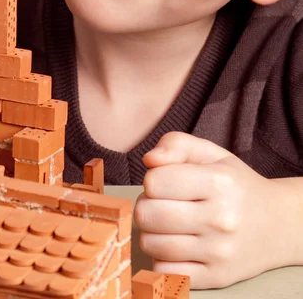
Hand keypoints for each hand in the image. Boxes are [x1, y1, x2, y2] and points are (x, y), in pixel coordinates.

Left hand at [134, 131, 285, 288]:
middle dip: (146, 206)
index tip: (164, 182)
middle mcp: (220, 219)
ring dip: (151, 233)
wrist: (277, 225)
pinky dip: (161, 258)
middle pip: (147, 215)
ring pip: (151, 244)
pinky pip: (165, 271)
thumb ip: (176, 145)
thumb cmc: (234, 184)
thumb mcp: (211, 153)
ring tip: (167, 224)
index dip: (152, 180)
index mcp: (218, 182)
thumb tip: (149, 160)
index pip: (154, 182)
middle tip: (161, 204)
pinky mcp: (216, 278)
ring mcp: (219, 252)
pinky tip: (175, 246)